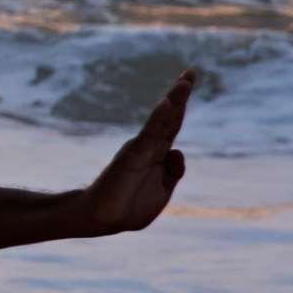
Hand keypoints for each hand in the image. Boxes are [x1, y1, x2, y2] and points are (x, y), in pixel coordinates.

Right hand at [77, 70, 196, 236]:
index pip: (172, 125)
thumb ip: (174, 171)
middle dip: (180, 94)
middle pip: (170, 116)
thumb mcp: (162, 191)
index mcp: (158, 155)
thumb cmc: (128, 208)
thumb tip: (178, 150)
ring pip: (161, 121)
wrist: (103, 219)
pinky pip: (150, 134)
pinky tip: (168, 104)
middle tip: (190, 72)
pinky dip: (159, 118)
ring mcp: (141, 149)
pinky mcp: (133, 155)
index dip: (181, 106)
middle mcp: (149, 147)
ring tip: (185, 82)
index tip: (187, 83)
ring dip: (174, 100)